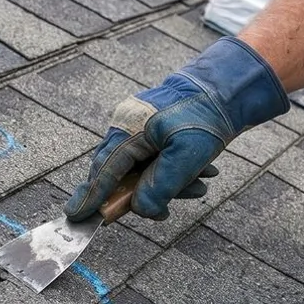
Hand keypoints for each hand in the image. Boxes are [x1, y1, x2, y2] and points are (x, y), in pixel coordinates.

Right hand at [65, 36, 289, 220]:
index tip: (75, 216)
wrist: (228, 87)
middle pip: (123, 173)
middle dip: (148, 194)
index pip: (104, 170)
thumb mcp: (186, 157)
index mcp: (128, 129)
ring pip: (143, 168)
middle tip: (164, 212)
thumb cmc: (205, 117)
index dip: (91, 196)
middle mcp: (127, 125)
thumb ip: (160, 186)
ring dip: (171, 183)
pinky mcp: (154, 127)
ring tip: (201, 185)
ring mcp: (140, 125)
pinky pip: (156, 158)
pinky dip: (176, 171)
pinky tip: (202, 173)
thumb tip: (140, 210)